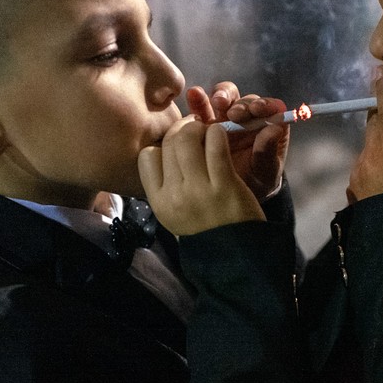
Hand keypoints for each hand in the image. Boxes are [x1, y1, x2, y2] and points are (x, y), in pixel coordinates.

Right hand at [139, 115, 263, 235]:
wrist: (235, 254)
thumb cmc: (205, 229)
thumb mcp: (174, 213)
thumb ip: (165, 185)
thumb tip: (164, 149)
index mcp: (159, 202)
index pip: (147, 157)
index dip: (162, 145)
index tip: (177, 145)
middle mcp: (174, 195)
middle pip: (169, 143)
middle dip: (182, 129)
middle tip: (195, 129)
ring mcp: (199, 190)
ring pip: (188, 139)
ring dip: (199, 128)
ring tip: (208, 131)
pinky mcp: (224, 185)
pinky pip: (215, 146)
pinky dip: (218, 134)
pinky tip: (221, 136)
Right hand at [187, 82, 289, 199]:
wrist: (236, 196)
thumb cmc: (257, 179)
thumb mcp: (266, 169)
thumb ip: (269, 150)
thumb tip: (274, 130)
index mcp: (267, 125)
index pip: (269, 107)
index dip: (264, 104)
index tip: (257, 110)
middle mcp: (247, 118)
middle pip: (244, 100)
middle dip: (240, 103)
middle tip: (234, 113)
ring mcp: (225, 120)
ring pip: (223, 99)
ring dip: (220, 96)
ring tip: (217, 101)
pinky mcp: (206, 125)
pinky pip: (201, 109)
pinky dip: (197, 100)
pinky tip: (193, 95)